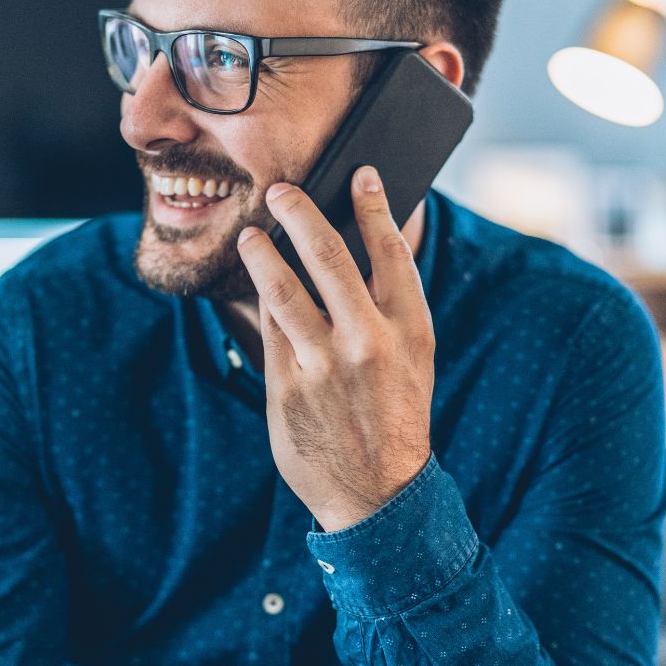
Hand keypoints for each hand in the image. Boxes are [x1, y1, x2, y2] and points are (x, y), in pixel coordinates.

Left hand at [236, 166, 434, 531]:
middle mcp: (368, 341)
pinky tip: (255, 284)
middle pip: (328, 257)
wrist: (378, 492)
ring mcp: (324, 363)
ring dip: (262, 253)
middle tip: (280, 190)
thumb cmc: (396, 414)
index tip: (361, 174)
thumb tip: (362, 245)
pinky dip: (261, 300)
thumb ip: (391, 307)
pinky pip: (268, 328)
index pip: (391, 252)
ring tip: (251, 235)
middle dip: (300, 214)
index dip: (374, 206)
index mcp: (410, 329)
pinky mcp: (287, 385)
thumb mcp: (414, 359)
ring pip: (283, 288)